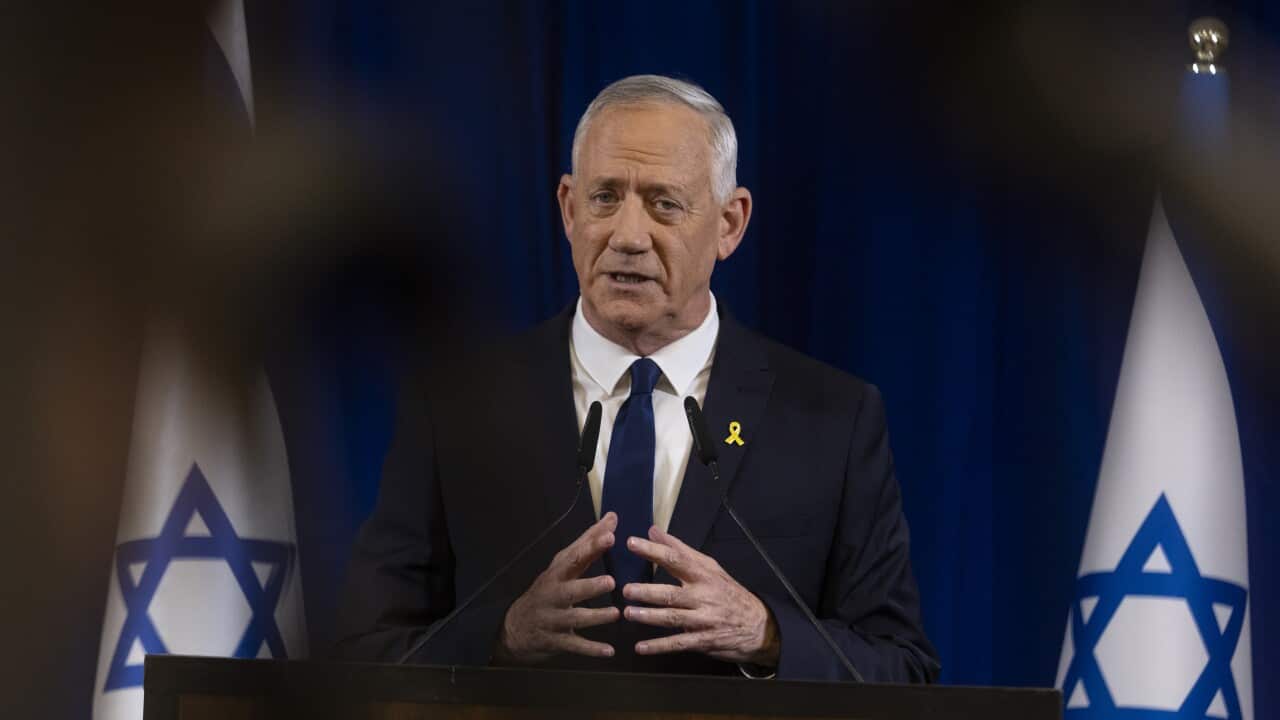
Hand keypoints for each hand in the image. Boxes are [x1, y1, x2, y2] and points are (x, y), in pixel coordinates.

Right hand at [494, 512, 620, 663]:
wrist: (516, 628)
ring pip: (575, 618)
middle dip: (589, 586)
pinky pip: (575, 645)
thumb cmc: (548, 591)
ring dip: (595, 617)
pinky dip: (591, 649)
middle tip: (611, 581)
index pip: (574, 557)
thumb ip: (589, 543)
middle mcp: (553, 595)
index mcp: (557, 573)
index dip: (591, 547)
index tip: (610, 536)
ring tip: (615, 614)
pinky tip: (609, 651)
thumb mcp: (564, 566)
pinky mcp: (555, 640)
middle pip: (571, 589)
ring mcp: (553, 619)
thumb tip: (612, 517)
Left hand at [621, 525, 779, 666]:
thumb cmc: (728, 592)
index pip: (676, 560)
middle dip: (648, 592)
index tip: (632, 543)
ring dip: (650, 617)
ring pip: (674, 618)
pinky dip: (659, 646)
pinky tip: (641, 647)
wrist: (758, 625)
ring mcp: (704, 620)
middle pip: (672, 593)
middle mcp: (703, 596)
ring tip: (630, 613)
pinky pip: (679, 644)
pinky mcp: (704, 640)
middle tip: (626, 590)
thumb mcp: (709, 567)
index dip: (654, 551)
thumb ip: (679, 549)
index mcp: (703, 575)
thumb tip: (653, 530)